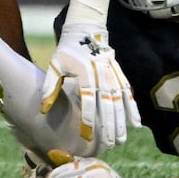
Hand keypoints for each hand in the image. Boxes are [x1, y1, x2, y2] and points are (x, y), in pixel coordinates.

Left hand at [40, 23, 139, 152]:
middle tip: (108, 145)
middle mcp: (101, 76)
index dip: (87, 117)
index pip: (87, 99)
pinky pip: (128, 94)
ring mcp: (113, 76)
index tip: (86, 135)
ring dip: (121, 122)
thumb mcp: (55, 65)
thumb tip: (43, 109)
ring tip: (120, 140)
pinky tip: (136, 124)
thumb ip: (49, 86)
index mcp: (85, 73)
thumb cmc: (67, 52)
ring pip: (119, 102)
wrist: (85, 32)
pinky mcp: (120, 76)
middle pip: (107, 105)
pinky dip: (133, 109)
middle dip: (107, 126)